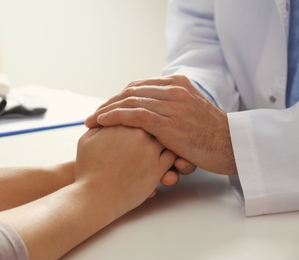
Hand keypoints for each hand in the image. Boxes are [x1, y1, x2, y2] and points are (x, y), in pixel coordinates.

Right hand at [75, 126, 175, 217]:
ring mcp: (150, 151)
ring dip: (167, 140)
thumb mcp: (86, 140)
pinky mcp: (157, 169)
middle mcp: (139, 134)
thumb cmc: (87, 169)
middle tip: (156, 132)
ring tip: (164, 145)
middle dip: (157, 127)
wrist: (94, 196)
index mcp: (122, 123)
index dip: (142, 117)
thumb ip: (99, 125)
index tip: (142, 124)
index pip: (140, 112)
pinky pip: (173, 158)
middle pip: (156, 122)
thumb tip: (107, 117)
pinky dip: (172, 157)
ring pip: (168, 139)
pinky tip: (165, 159)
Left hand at [85, 75, 236, 174]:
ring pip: (130, 101)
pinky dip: (114, 117)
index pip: (139, 86)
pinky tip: (101, 122)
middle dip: (109, 103)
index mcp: (178, 84)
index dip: (119, 97)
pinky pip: (134, 114)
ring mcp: (171, 105)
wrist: (231, 146)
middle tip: (94, 114)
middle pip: (131, 91)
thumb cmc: (210, 134)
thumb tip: (153, 108)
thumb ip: (174, 104)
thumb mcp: (193, 110)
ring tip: (91, 120)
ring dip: (106, 110)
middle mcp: (174, 90)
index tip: (106, 107)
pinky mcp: (168, 122)